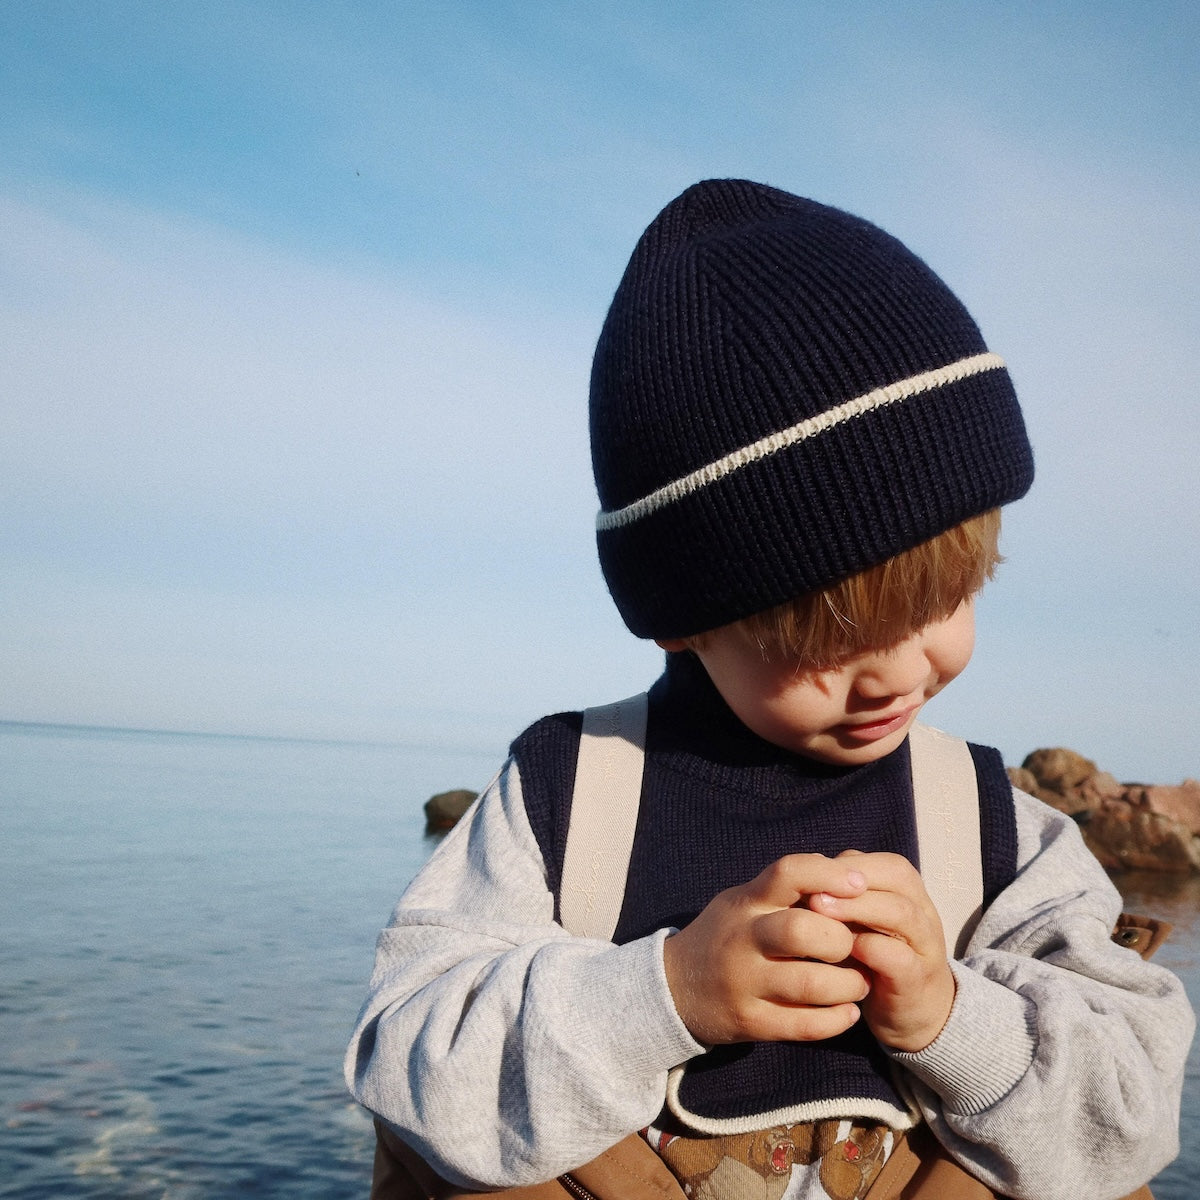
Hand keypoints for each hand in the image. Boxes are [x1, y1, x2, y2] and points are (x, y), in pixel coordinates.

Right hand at [662, 854, 871, 1045]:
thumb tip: (846, 872)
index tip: (860, 884)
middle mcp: (743, 939)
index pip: (788, 873)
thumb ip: (788, 890)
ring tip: (859, 983)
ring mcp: (745, 983)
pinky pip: (805, 1025)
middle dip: (841, 940)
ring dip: (849, 985)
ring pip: (811, 983)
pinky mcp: (751, 1022)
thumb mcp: (745, 901)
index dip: (828, 874)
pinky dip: (837, 1019)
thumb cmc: (727, 935)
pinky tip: (847, 1012)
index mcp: (747, 902)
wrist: (675, 988)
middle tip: (854, 948)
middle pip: (801, 930)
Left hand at [807, 850, 954, 1051]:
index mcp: (907, 891)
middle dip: (849, 881)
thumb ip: (838, 896)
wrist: (912, 1014)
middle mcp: (922, 912)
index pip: (882, 863)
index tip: (807, 874)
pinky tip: (844, 950)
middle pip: (896, 878)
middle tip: (810, 890)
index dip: (845, 865)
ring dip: (859, 908)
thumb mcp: (856, 921)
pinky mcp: (918, 983)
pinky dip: (872, 950)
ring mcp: (924, 947)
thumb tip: (801, 874)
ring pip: (902, 913)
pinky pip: (901, 959)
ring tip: (819, 911)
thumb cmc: (874, 956)